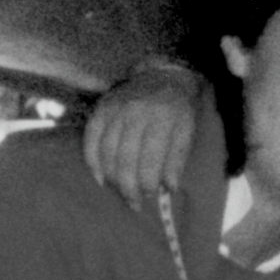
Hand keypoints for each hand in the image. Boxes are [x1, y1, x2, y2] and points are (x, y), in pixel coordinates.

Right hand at [82, 60, 208, 209]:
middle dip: (128, 186)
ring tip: (119, 192)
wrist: (162, 76)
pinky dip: (92, 160)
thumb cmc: (178, 110)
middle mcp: (136, 112)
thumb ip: (177, 159)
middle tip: (134, 203)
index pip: (150, 159)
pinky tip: (99, 177)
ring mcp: (116, 109)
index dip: (147, 182)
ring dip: (112, 177)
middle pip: (126, 158)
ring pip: (107, 150)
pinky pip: (91, 137)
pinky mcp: (102, 107)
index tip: (150, 197)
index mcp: (162, 119)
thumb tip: (169, 188)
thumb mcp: (187, 132)